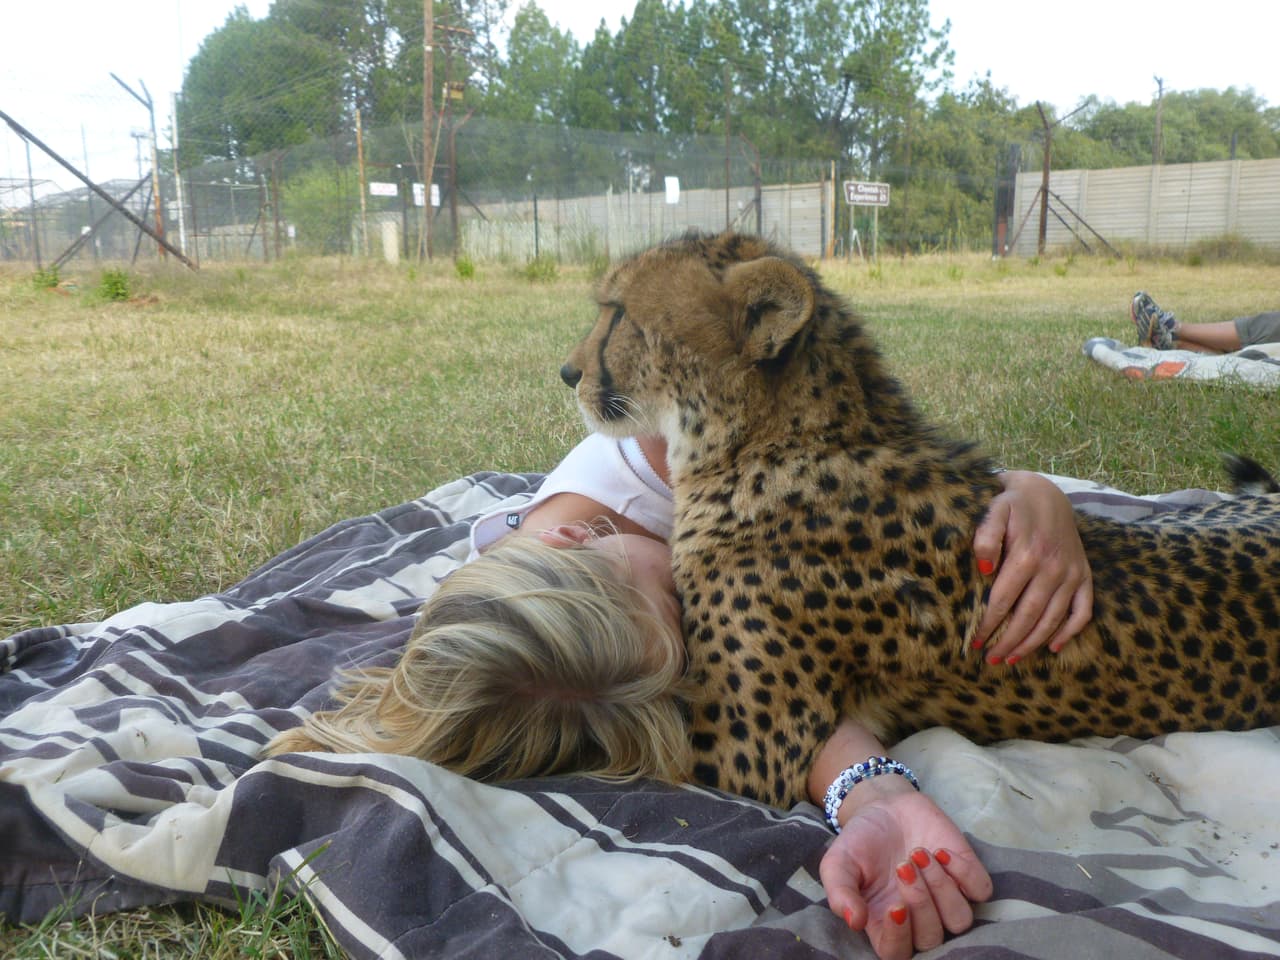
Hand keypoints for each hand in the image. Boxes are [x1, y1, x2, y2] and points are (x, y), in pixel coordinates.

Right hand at [819, 779, 991, 958]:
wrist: (883, 806)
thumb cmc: (859, 841)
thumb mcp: (837, 863)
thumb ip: (840, 893)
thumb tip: (854, 922)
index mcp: (885, 925)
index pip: (896, 954)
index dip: (898, 937)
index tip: (894, 906)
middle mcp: (918, 919)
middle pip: (931, 938)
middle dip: (920, 901)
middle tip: (902, 865)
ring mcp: (945, 899)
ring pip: (960, 919)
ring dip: (942, 887)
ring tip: (918, 854)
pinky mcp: (966, 876)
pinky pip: (981, 891)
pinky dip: (964, 873)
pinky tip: (941, 852)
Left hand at [972, 470, 1092, 662]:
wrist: (1045, 491)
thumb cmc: (1012, 503)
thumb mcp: (994, 510)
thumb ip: (986, 536)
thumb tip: (983, 569)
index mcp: (1027, 555)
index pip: (1004, 600)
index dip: (989, 624)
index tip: (974, 641)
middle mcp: (1053, 568)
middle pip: (1029, 615)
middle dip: (1009, 641)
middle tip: (991, 659)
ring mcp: (1071, 573)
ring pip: (1053, 618)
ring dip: (1033, 643)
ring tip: (1013, 659)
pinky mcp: (1084, 575)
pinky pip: (1083, 610)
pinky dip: (1070, 631)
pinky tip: (1052, 647)